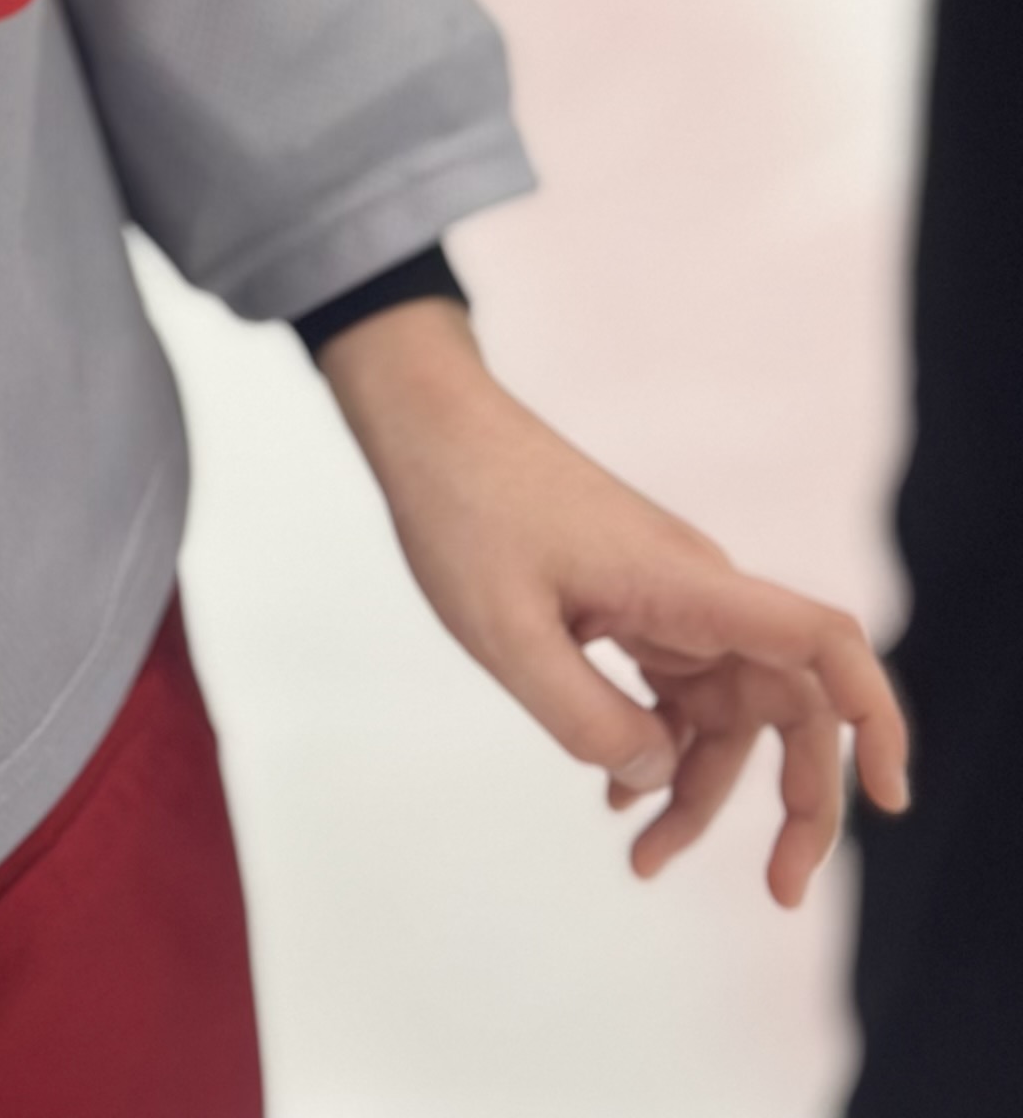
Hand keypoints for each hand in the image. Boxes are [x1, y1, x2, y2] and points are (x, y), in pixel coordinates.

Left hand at [318, 298, 908, 903]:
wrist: (430, 427)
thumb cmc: (465, 512)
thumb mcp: (507, 633)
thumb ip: (587, 718)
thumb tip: (658, 776)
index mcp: (687, 586)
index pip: (821, 642)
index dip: (874, 718)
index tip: (889, 799)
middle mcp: (698, 592)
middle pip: (789, 704)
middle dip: (797, 802)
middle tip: (777, 892)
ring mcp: (668, 598)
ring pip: (725, 713)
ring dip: (702, 792)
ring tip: (644, 863)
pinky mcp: (633, 603)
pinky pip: (676, 692)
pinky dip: (660, 750)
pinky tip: (618, 798)